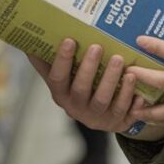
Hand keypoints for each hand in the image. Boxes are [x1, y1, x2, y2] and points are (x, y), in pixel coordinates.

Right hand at [28, 38, 146, 133]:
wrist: (102, 116)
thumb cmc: (79, 87)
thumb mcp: (63, 78)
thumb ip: (47, 62)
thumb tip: (29, 40)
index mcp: (61, 94)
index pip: (57, 79)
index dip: (62, 61)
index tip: (69, 40)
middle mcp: (76, 109)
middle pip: (81, 90)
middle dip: (89, 68)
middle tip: (98, 46)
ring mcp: (97, 118)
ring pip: (103, 101)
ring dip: (111, 80)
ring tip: (120, 60)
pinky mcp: (116, 123)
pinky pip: (124, 111)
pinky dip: (129, 96)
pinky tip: (134, 79)